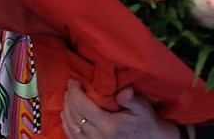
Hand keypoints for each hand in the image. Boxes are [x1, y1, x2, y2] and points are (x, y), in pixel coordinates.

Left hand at [60, 79, 176, 137]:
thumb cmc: (147, 122)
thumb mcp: (142, 108)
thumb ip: (131, 99)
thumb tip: (124, 91)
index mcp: (109, 125)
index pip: (82, 105)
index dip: (74, 91)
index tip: (74, 81)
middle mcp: (98, 136)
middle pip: (74, 114)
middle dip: (69, 98)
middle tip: (71, 87)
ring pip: (71, 127)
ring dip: (66, 110)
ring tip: (68, 98)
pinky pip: (74, 137)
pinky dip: (67, 126)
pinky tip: (66, 117)